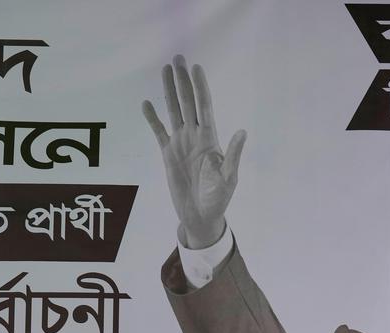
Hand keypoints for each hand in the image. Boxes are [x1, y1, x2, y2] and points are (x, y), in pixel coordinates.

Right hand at [142, 55, 246, 249]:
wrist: (201, 216)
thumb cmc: (218, 199)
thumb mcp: (229, 178)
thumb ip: (233, 155)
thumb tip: (242, 132)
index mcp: (210, 139)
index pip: (205, 107)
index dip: (201, 88)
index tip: (196, 69)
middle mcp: (195, 136)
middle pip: (188, 103)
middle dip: (183, 81)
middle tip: (177, 59)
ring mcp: (181, 143)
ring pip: (174, 111)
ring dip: (169, 92)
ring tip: (165, 71)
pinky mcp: (168, 154)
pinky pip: (159, 132)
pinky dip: (152, 118)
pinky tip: (147, 104)